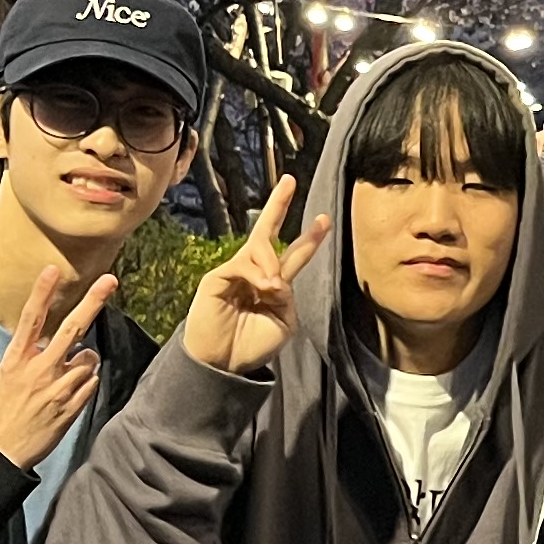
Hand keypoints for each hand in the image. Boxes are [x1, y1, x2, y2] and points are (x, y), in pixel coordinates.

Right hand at [0, 260, 124, 466]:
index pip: (31, 319)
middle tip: (109, 280)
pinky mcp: (72, 407)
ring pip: (89, 358)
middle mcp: (39, 370)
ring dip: (84, 361)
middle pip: (71, 329)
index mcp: (16, 360)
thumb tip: (52, 342)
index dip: (41, 293)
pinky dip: (86, 382)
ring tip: (66, 375)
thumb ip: (29, 356)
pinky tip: (70, 392)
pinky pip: (91, 382)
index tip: (52, 269)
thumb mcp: (5, 375)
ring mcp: (58, 388)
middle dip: (92, 302)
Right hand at [181, 177, 331, 379]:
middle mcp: (255, 272)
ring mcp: (236, 272)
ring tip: (273, 287)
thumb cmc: (253, 345)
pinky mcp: (218, 275)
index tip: (325, 220)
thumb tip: (277, 275)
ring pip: (261, 248)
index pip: (292, 255)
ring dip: (272, 264)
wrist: (224, 363)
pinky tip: (264, 287)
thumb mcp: (283, 322)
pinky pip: (244, 264)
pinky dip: (259, 273)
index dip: (309, 238)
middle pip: (267, 232)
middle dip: (278, 204)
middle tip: (290, 180)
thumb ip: (287, 295)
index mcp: (273, 284)